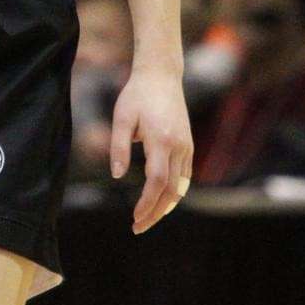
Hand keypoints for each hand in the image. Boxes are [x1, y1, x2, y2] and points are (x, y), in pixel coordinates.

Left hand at [109, 67, 194, 234]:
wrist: (161, 76)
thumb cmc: (137, 95)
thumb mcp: (121, 117)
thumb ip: (118, 147)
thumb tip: (116, 175)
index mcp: (161, 139)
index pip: (156, 181)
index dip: (147, 203)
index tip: (134, 218)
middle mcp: (178, 146)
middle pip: (171, 190)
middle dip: (155, 212)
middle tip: (138, 227)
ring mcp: (186, 146)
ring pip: (181, 186)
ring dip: (165, 206)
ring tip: (147, 218)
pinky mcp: (188, 145)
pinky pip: (184, 176)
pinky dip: (173, 193)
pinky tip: (160, 201)